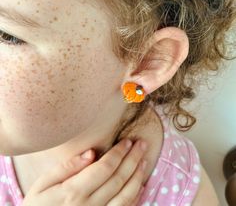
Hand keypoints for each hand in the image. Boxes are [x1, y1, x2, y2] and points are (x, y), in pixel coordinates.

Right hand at [22, 138, 147, 205]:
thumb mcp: (42, 185)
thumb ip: (66, 168)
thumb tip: (91, 153)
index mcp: (74, 192)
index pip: (105, 167)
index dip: (119, 152)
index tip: (127, 141)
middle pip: (119, 178)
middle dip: (133, 159)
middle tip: (142, 144)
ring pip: (126, 195)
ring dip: (137, 176)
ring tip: (144, 160)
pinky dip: (135, 196)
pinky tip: (140, 184)